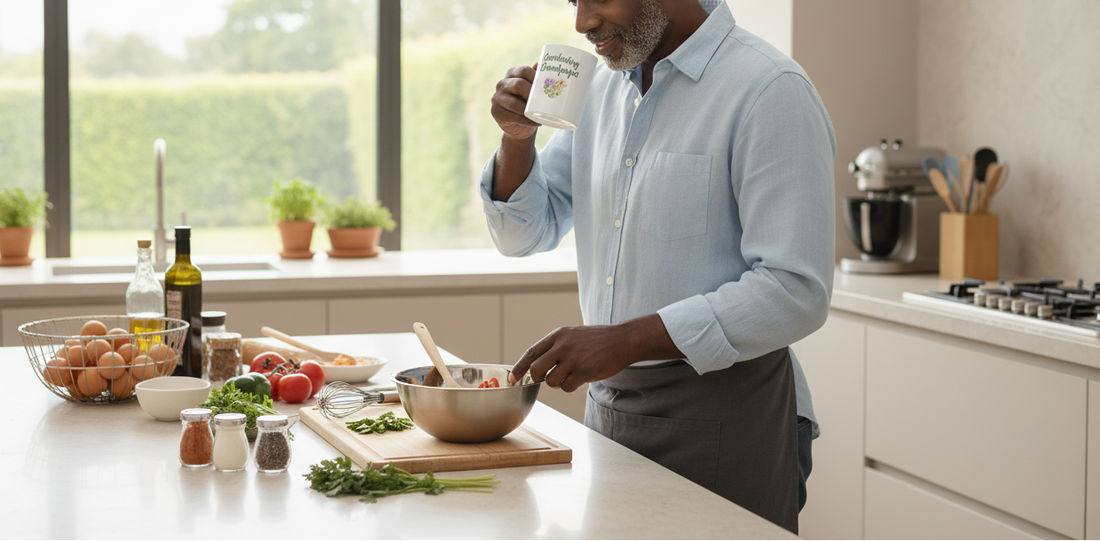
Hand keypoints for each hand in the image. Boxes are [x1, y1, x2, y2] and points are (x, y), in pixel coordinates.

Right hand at [491, 64, 540, 140]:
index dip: (536, 78)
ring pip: (515, 103)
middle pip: (519, 85)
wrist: (518, 125)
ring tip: (541, 115)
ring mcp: (496, 97)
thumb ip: (536, 78)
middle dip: (532, 94)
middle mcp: (502, 83)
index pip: (524, 70)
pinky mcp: (495, 111)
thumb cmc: (528, 103)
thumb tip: (540, 63)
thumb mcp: (532, 90)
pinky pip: (513, 116)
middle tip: (544, 102)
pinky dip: (526, 120)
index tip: (547, 87)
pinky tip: (535, 122)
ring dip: (530, 111)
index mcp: (512, 73)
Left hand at [509, 315, 683, 392]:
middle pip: (536, 369)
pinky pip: (566, 387)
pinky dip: (570, 386)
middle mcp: (562, 345)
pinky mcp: (583, 371)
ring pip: (551, 381)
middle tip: (547, 378)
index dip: (520, 367)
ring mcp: (572, 358)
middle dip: (538, 378)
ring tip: (571, 375)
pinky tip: (581, 378)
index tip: (513, 378)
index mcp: (558, 335)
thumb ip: (556, 348)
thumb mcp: (573, 336)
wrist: (622, 340)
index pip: (531, 353)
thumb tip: (537, 367)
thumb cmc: (597, 340)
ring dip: (558, 383)